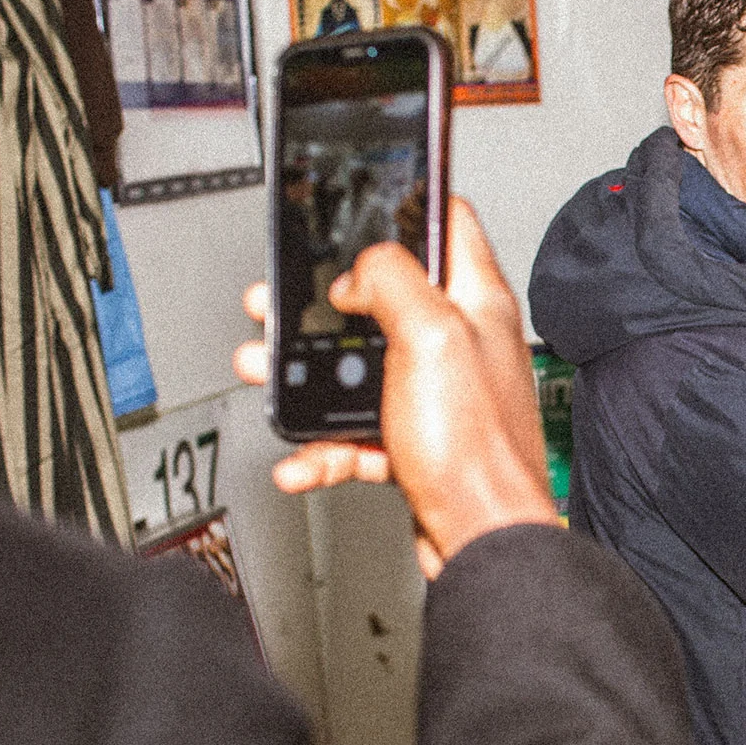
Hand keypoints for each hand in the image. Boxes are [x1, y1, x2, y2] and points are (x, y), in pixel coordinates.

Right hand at [235, 198, 559, 576]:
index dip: (406, 206)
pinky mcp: (416, 441)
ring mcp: (437, 393)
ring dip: (305, 372)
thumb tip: (359, 271)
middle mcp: (460, 342)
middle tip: (279, 301)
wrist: (483, 538)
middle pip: (383, 298)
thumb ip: (392, 283)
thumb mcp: (430, 336)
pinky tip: (301, 456)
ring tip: (263, 369)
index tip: (361, 207)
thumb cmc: (477, 448)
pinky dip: (322, 443)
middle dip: (323, 301)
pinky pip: (356, 432)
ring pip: (360, 367)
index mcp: (475, 302)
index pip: (449, 224)